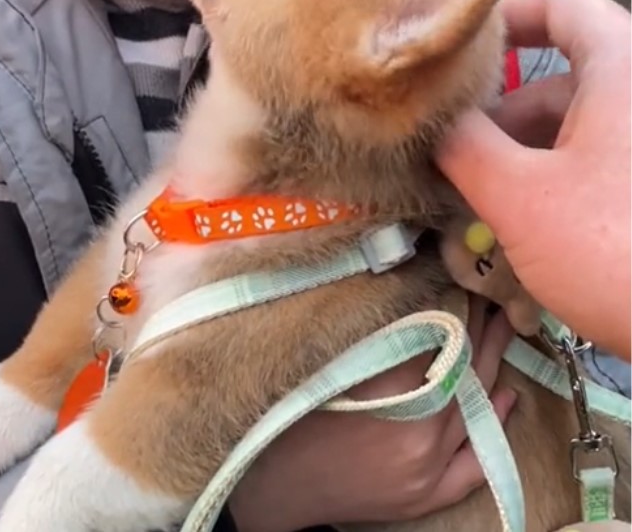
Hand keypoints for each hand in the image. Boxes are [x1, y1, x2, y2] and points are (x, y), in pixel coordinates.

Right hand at [228, 299, 517, 531]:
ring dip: (491, 365)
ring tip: (501, 330)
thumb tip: (407, 301)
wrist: (269, 485)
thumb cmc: (284, 419)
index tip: (462, 283)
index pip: (440, 339)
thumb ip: (370, 338)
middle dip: (480, 331)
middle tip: (490, 298)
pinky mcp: (428, 494)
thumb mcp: (322, 365)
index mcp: (387, 394)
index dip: (455, 308)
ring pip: (475, 407)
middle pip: (464, 370)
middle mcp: (417, 432)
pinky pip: (475, 461)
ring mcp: (427, 467)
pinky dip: (494, 425)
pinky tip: (507, 397)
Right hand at [436, 0, 631, 358]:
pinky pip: (612, 162)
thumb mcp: (518, 197)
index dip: (505, 16)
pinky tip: (534, 225)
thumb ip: (462, 144)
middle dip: (505, 109)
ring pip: (590, 123)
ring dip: (533, 150)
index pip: (562, 4)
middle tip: (454, 150)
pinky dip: (570, 178)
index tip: (454, 53)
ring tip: (485, 198)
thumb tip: (425, 116)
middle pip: (570, 75)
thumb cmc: (615, 249)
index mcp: (624, 69)